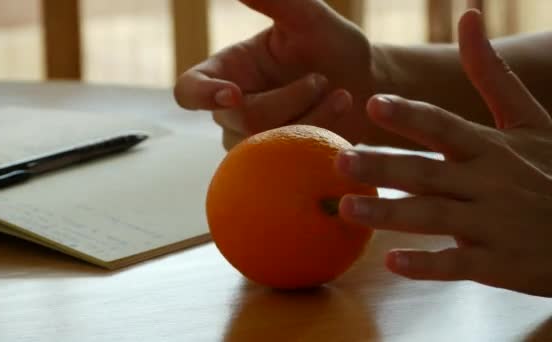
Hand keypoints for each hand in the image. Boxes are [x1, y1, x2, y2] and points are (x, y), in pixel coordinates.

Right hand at [174, 0, 376, 149]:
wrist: (366, 83)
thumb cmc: (332, 46)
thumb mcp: (307, 18)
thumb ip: (275, 2)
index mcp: (227, 71)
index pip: (189, 90)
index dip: (202, 96)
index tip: (232, 95)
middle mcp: (232, 109)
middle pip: (240, 119)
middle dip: (288, 99)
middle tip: (321, 79)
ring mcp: (254, 139)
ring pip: (265, 143)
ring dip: (309, 116)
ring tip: (338, 94)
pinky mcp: (278, 161)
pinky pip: (289, 158)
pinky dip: (320, 131)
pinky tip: (340, 110)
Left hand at [336, 10, 551, 296]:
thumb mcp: (529, 118)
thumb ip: (491, 73)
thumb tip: (467, 15)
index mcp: (491, 147)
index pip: (444, 126)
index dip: (409, 115)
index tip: (372, 103)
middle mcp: (487, 182)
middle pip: (427, 171)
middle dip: (383, 165)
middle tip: (339, 159)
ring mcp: (493, 223)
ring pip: (433, 216)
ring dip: (389, 213)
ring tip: (346, 208)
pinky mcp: (499, 262)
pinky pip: (458, 264)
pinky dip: (426, 264)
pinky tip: (392, 262)